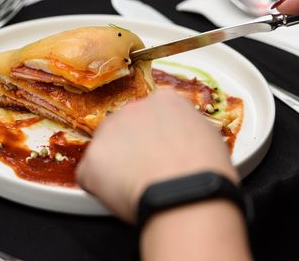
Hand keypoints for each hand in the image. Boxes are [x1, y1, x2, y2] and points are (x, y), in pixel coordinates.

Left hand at [75, 90, 237, 222]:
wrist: (186, 194)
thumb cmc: (205, 173)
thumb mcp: (208, 137)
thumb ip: (187, 130)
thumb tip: (182, 140)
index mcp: (164, 101)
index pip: (151, 115)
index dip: (154, 137)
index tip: (159, 152)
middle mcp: (131, 110)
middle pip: (124, 129)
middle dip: (131, 149)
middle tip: (147, 172)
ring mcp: (107, 133)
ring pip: (105, 151)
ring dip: (114, 167)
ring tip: (137, 187)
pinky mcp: (90, 161)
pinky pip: (89, 176)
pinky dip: (100, 188)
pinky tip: (121, 196)